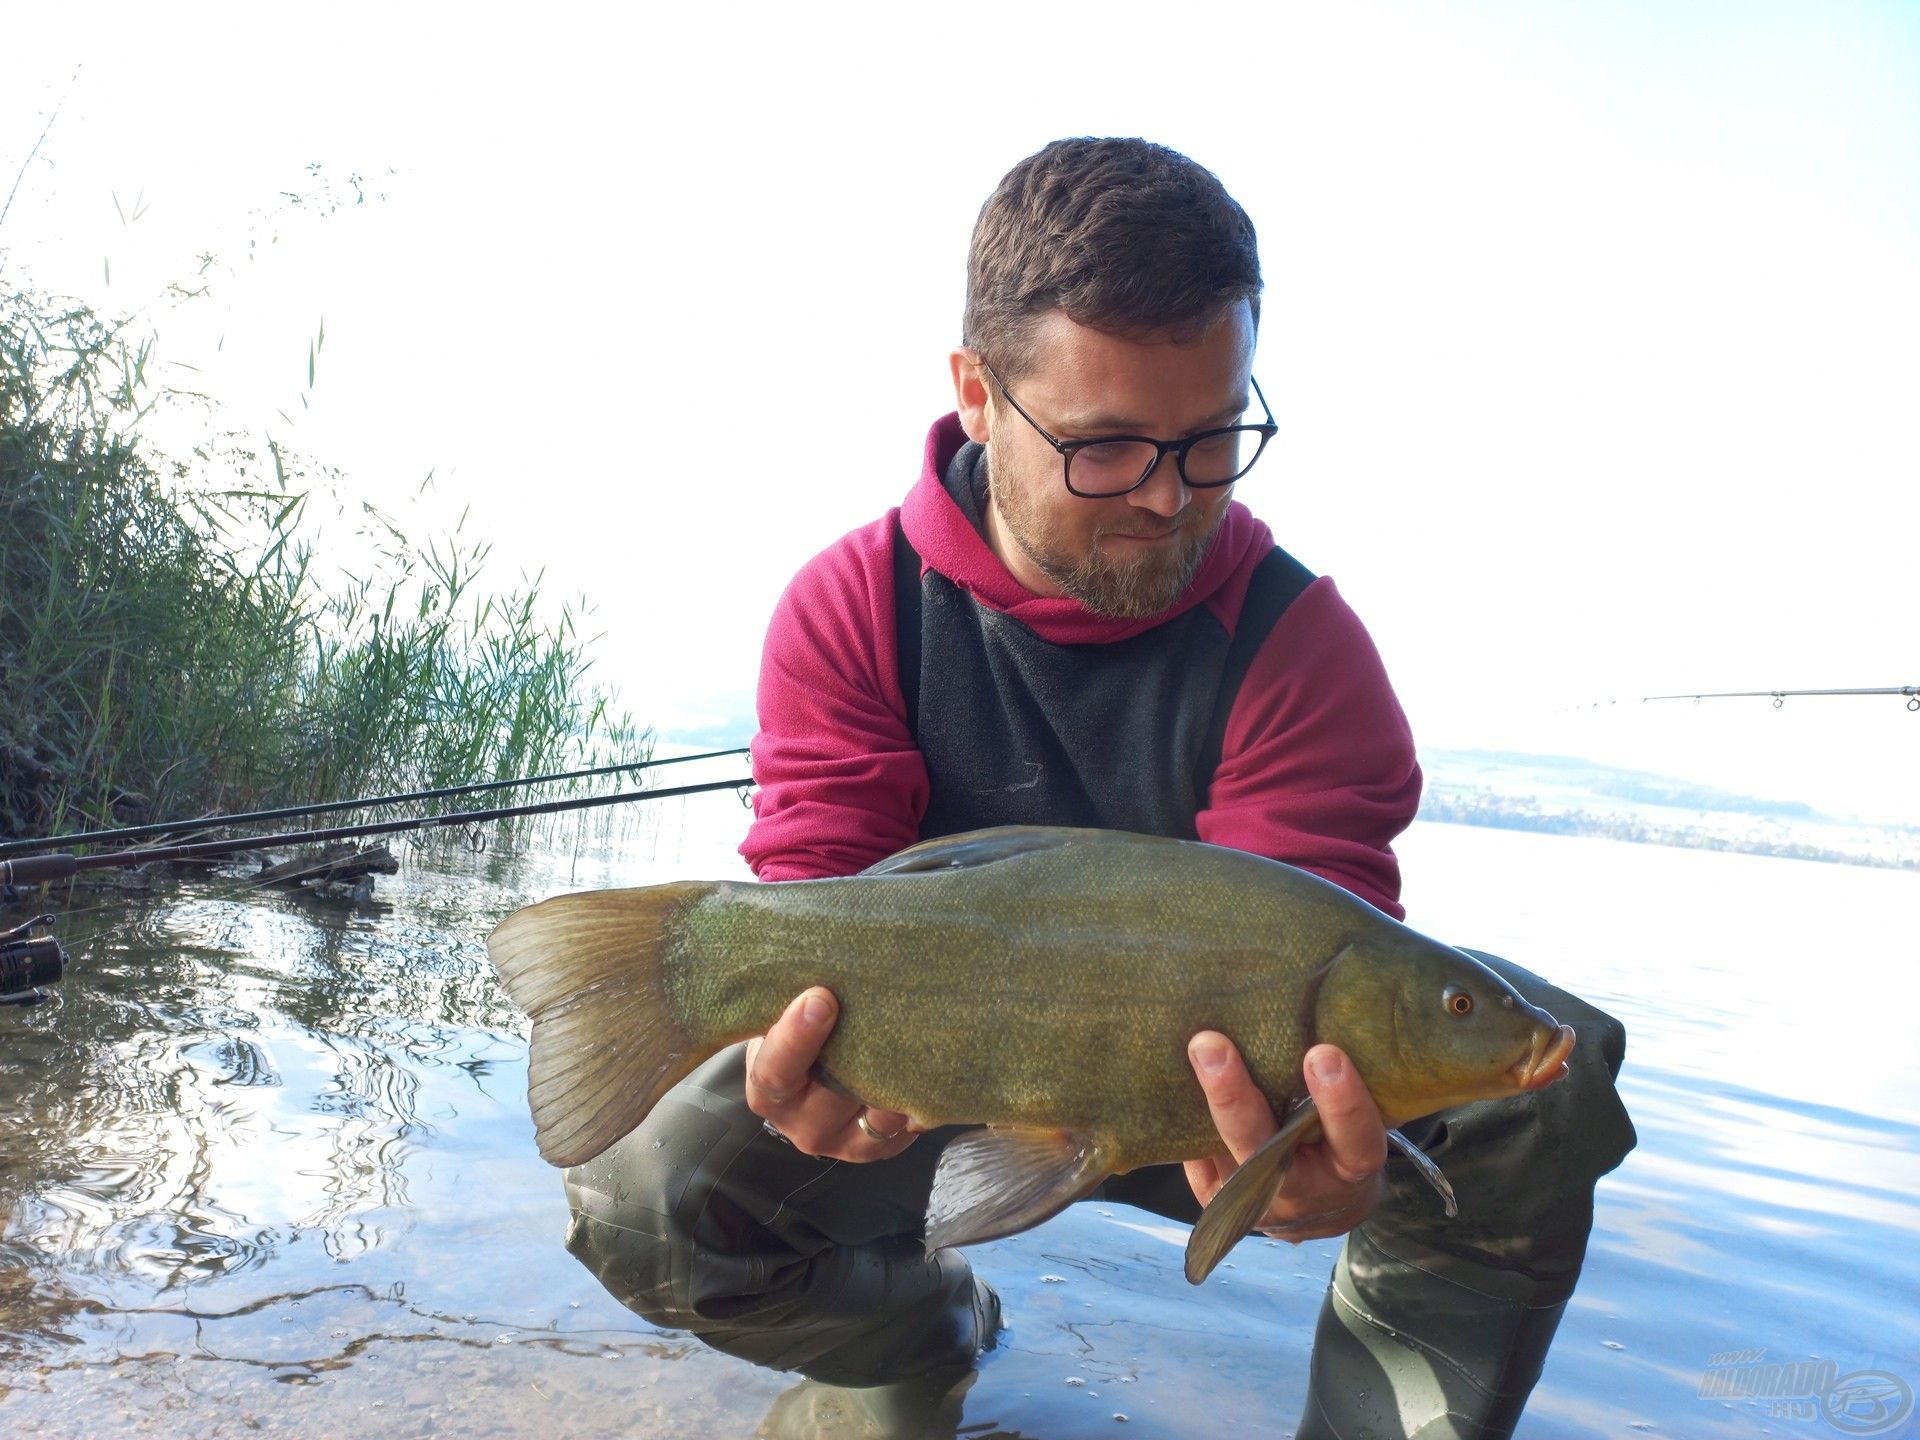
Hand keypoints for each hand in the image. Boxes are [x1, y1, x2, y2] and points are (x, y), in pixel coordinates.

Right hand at [743, 987, 916, 1161]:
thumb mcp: (779, 1014)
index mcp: (766, 1087)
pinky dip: (914, 1104)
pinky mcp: (875, 1149)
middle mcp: (799, 1123)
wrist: (810, 1066)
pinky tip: (925, 1070)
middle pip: (832, 1096)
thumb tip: (825, 957)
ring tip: (917, 1036)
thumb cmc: (794, 1029)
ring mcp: (839, 1142)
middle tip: (888, 1009)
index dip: (796, 1038)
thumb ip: (793, 998)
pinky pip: (900, 1131)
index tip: (820, 998)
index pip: (774, 1071)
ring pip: (872, 1117)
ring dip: (895, 1081)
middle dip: (860, 1053)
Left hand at [1182, 1036, 1385, 1240]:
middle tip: (1210, 1045)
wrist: (1322, 1204)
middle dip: (1233, 1097)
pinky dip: (1186, 1121)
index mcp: (1351, 1168)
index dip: (1341, 1102)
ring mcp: (1257, 1202)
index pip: (1354, 1138)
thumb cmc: (1341, 1140)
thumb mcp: (1357, 1117)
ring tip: (1183, 1051)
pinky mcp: (1218, 1199)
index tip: (1322, 1054)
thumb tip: (1288, 1012)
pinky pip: (1198, 1160)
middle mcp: (1303, 1191)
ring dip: (1197, 1102)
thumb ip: (1332, 1081)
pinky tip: (1173, 1080)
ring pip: (1221, 1153)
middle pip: (1263, 1149)